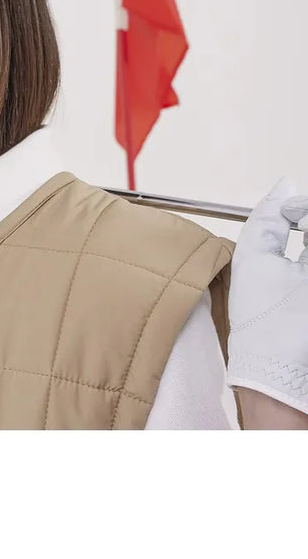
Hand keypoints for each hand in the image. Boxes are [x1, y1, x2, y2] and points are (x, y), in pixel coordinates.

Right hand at [227, 176, 307, 413]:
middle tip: (293, 235)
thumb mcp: (255, 258)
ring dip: (305, 249)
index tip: (286, 215)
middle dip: (304, 229)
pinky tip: (302, 278)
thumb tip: (283, 186)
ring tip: (299, 259)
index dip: (300, 208)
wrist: (272, 371)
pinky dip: (306, 265)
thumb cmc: (262, 319)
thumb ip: (268, 215)